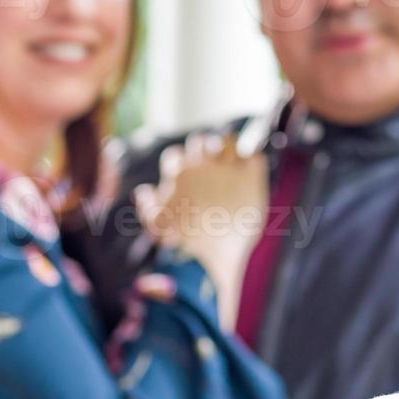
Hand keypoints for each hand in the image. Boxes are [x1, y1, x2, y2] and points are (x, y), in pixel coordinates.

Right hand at [135, 134, 266, 324]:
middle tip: (210, 165)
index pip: (175, 156)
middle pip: (198, 142)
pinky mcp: (251, 178)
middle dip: (201, 151)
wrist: (215, 256)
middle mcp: (201, 165)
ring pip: (225, 142)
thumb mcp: (158, 226)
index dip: (179, 165)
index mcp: (179, 174)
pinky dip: (252, 159)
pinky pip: (254, 156)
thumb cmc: (186, 244)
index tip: (187, 175)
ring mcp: (227, 169)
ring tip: (230, 165)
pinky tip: (249, 170)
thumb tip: (143, 191)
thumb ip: (148, 207)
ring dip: (226, 148)